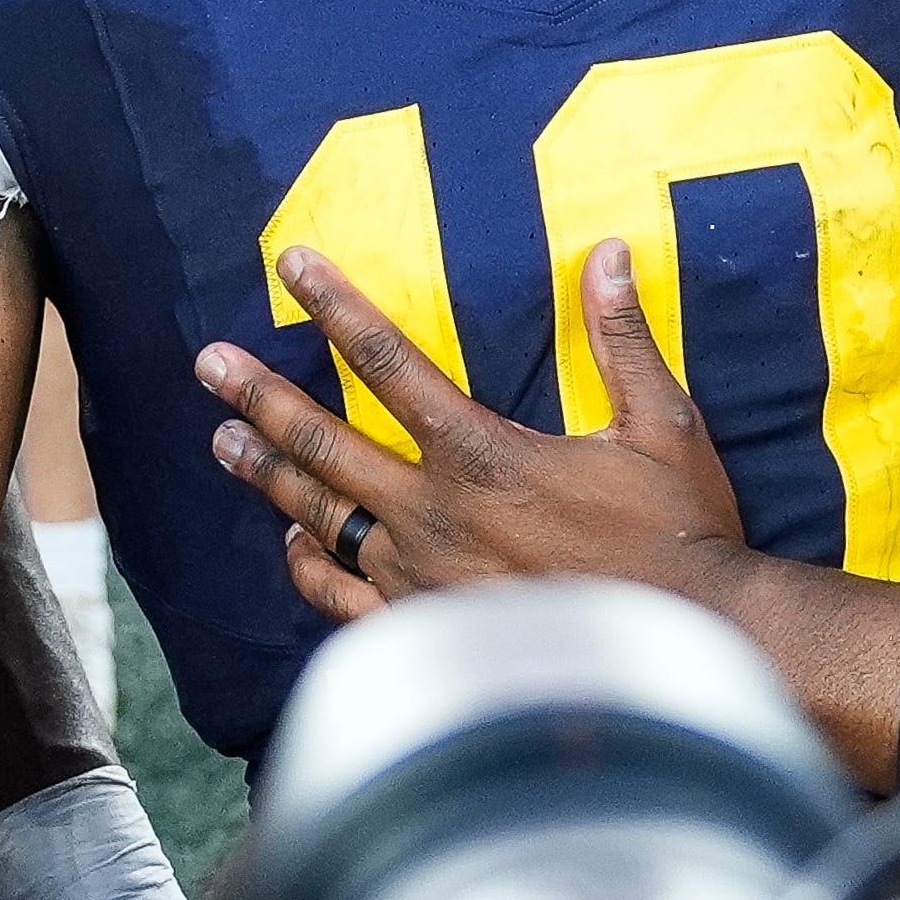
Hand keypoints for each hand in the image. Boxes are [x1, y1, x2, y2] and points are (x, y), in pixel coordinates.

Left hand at [196, 240, 748, 624]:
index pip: (388, 360)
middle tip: (207, 362)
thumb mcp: (663, 425)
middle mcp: (434, 513)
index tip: (290, 263)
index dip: (335, 304)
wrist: (691, 647)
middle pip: (324, 441)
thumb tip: (605, 252)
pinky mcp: (423, 631)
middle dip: (259, 395)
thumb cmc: (680, 535)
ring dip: (267, 473)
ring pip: (319, 517)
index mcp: (483, 453)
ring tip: (222, 441)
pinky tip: (288, 542)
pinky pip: (339, 596)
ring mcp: (419, 578)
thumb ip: (622, 338)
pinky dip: (306, 565)